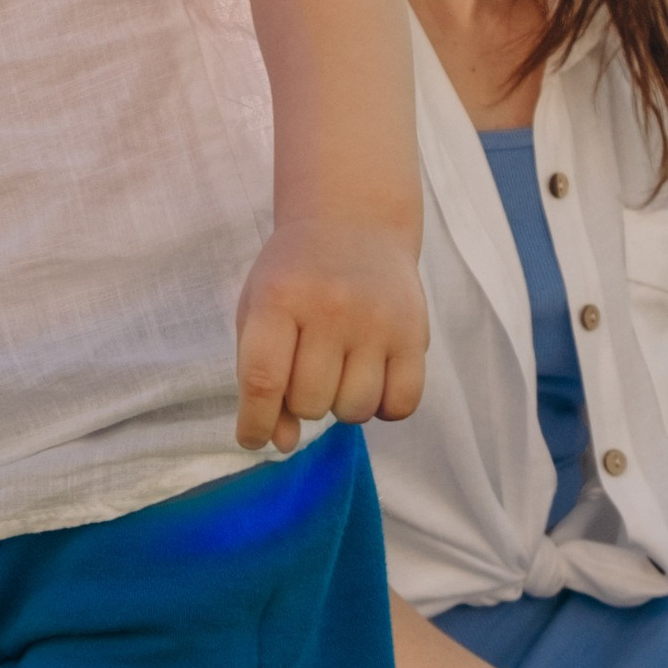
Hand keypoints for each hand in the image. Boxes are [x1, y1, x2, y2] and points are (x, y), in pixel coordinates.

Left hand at [233, 217, 427, 451]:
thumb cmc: (296, 276)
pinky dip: (384, 407)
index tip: (252, 438)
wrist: (354, 223)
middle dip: (301, 402)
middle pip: (310, 402)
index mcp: (279, 298)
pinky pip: (401, 405)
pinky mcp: (414, 332)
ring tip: (340, 371)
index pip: (262, 380)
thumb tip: (280, 444)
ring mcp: (377, 320)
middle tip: (307, 372)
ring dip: (342, 405)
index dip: (255, 422)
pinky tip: (373, 379)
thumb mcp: (260, 311)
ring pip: (355, 410)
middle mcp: (330, 307)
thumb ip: (258, 376)